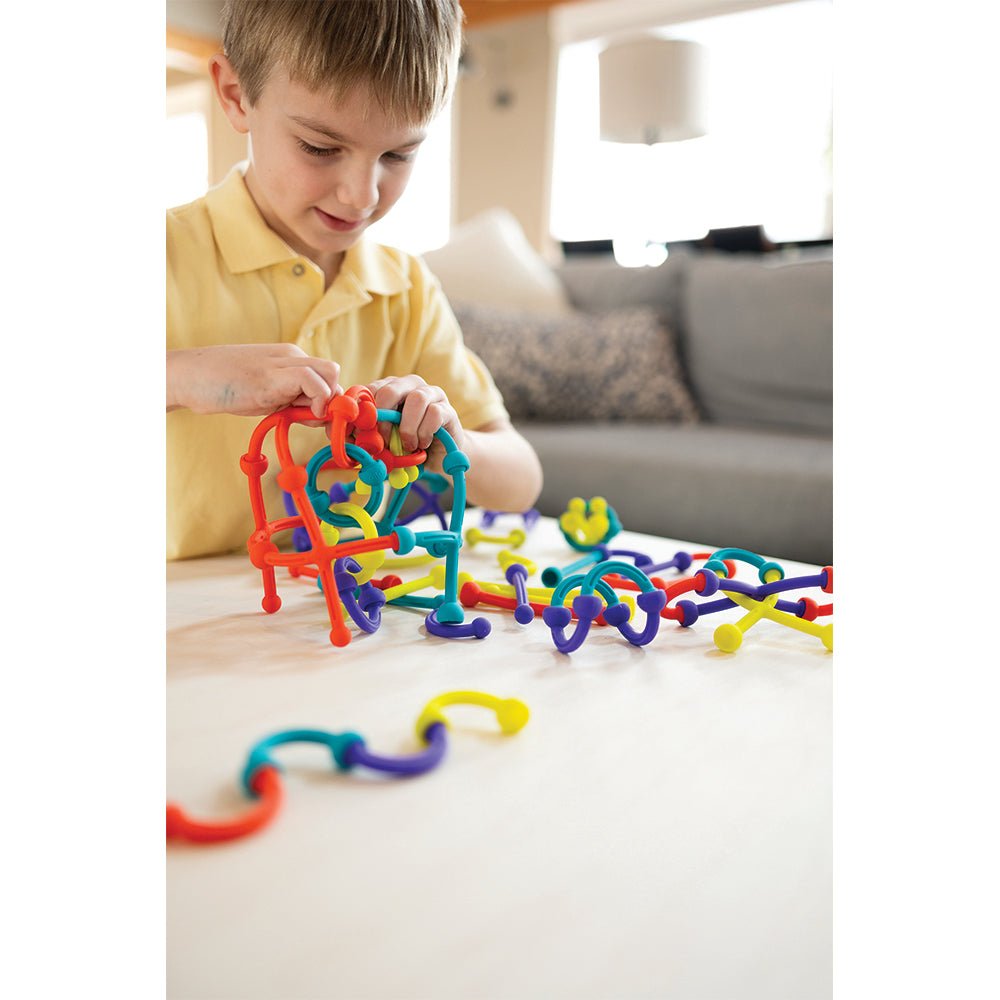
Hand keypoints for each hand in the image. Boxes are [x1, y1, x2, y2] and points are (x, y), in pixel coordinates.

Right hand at [167, 344, 341, 418]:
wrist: (188, 376)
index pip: (328, 376)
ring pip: (330, 374)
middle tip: (313, 421)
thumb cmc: (224, 387)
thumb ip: (292, 401)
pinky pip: (313, 381)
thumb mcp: (266, 395)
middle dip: (332, 401)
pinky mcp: (272, 375)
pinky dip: (317, 400)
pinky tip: (298, 414)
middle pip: (334, 373)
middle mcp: (292, 356)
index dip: (330, 401)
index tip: (317, 420)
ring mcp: (283, 362)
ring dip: (325, 401)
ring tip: (301, 417)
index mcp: (291, 359)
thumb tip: (317, 415)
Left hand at [367, 374, 463, 468]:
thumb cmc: (406, 446)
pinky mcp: (448, 409)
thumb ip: (362, 435)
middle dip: (383, 418)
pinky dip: (424, 432)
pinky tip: (422, 443)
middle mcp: (410, 385)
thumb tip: (341, 433)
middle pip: (390, 390)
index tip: (362, 436)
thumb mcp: (380, 441)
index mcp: (389, 388)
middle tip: (384, 441)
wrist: (438, 457)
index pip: (369, 390)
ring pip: (417, 398)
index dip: (363, 414)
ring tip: (407, 445)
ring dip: (407, 427)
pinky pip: (434, 414)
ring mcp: (431, 394)